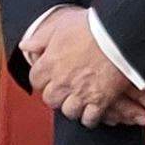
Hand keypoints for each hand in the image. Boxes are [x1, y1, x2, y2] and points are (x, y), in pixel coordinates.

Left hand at [19, 8, 144, 127]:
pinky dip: (90, 117)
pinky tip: (93, 110)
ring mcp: (80, 93)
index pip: (36, 80)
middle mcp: (62, 81)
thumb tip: (25, 45)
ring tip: (80, 100)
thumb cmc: (91, 26)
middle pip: (50, 99)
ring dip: (73, 107)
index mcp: (50, 63)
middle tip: (65, 90)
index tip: (50, 78)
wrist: (119, 33)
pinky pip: (89, 119)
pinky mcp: (100, 100)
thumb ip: (40, 38)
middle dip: (56, 96)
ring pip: (69, 111)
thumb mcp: (61, 26)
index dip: (43, 79)